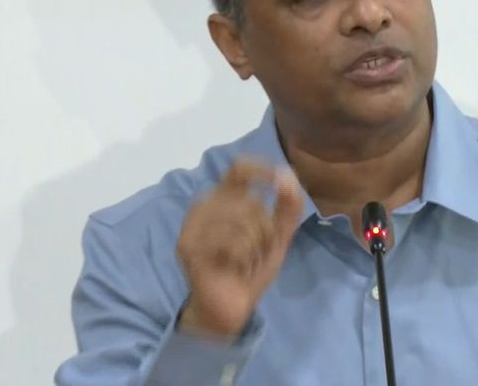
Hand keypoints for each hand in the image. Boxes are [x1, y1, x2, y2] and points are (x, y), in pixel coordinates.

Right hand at [176, 159, 303, 337]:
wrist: (229, 308)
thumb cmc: (250, 269)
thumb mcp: (277, 238)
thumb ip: (288, 208)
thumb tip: (289, 175)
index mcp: (224, 200)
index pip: (239, 169)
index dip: (263, 171)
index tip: (282, 185)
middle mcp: (204, 206)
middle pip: (251, 202)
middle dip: (266, 231)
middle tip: (257, 252)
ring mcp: (193, 226)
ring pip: (242, 220)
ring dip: (254, 248)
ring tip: (244, 262)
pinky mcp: (188, 246)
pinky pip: (230, 241)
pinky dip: (242, 259)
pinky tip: (233, 268)